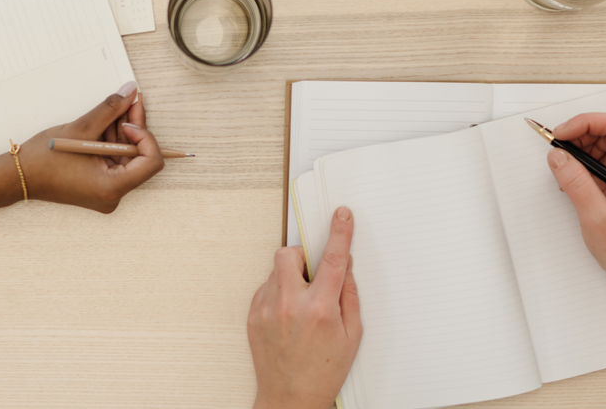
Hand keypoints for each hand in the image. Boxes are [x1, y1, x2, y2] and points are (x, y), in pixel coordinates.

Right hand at [0, 82, 165, 212]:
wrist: (17, 176)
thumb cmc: (44, 159)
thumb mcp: (81, 129)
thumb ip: (110, 109)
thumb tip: (131, 92)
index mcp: (112, 188)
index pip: (150, 162)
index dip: (145, 137)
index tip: (127, 122)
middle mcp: (113, 194)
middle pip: (139, 156)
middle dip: (134, 126)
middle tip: (131, 100)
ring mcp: (106, 190)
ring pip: (126, 155)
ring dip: (122, 130)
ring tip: (117, 106)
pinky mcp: (99, 183)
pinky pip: (114, 158)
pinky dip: (111, 140)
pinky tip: (106, 120)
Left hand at [248, 206, 362, 408]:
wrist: (290, 400)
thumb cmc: (324, 372)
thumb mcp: (352, 335)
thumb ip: (349, 295)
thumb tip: (345, 266)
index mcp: (320, 309)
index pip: (332, 259)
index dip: (339, 232)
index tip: (341, 216)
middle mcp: (290, 306)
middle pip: (289, 254)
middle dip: (302, 258)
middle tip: (313, 276)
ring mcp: (267, 310)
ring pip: (276, 269)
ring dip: (291, 277)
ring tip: (302, 303)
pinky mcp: (253, 315)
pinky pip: (266, 287)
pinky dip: (278, 292)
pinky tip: (288, 314)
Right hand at [545, 112, 605, 292]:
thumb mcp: (596, 216)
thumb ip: (576, 182)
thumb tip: (558, 155)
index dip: (585, 122)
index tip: (561, 133)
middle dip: (579, 134)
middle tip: (557, 148)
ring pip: (602, 144)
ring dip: (578, 150)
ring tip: (562, 169)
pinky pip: (599, 160)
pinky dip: (581, 164)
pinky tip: (571, 180)